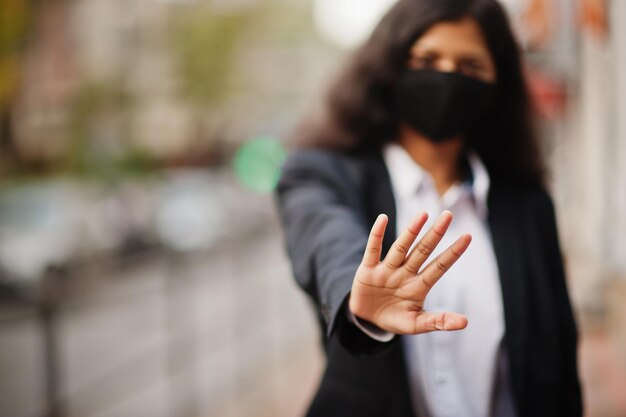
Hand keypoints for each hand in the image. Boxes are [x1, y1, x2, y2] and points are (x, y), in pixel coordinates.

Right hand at [349, 211, 471, 334]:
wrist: (366, 320)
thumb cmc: (395, 319)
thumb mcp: (416, 324)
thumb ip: (438, 321)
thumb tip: (465, 322)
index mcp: (419, 286)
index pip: (439, 267)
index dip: (452, 253)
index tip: (468, 237)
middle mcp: (405, 273)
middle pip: (422, 251)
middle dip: (435, 234)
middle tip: (448, 215)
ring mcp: (387, 269)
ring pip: (401, 248)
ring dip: (411, 232)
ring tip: (423, 215)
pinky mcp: (367, 269)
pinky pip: (373, 249)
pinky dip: (377, 234)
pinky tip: (382, 218)